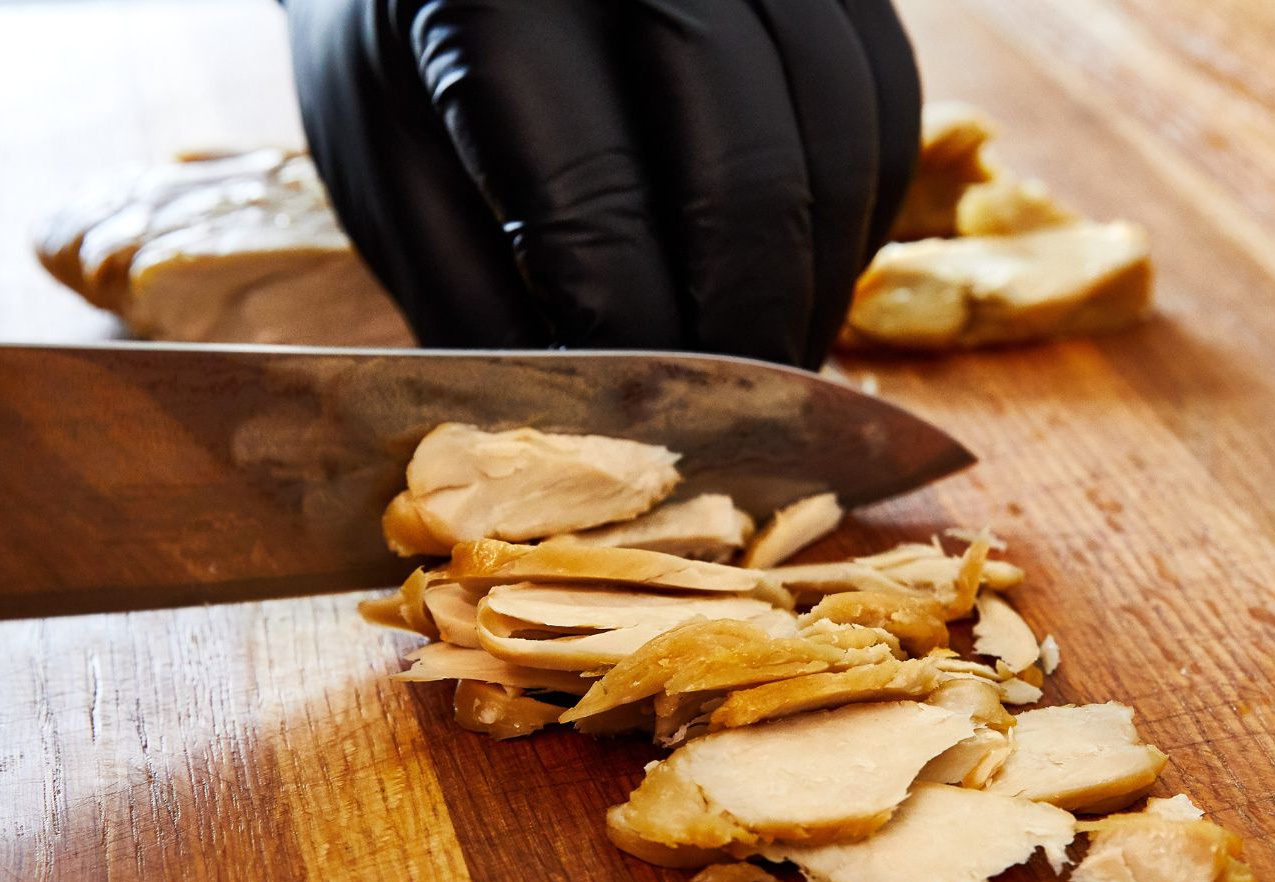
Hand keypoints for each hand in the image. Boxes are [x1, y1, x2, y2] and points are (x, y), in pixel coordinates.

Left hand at [287, 0, 920, 369]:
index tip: (637, 429)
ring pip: (840, 143)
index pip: (597, 206)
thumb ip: (476, 301)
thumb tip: (583, 437)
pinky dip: (856, 213)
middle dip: (743, 332)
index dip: (628, 342)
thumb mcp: (390, 171)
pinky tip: (801, 271)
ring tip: (767, 363)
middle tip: (724, 422)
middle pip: (747, 175)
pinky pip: (884, 104)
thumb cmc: (398, 51)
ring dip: (816, 286)